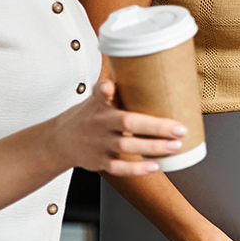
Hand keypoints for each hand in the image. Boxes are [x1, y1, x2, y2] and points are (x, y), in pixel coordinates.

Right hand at [49, 80, 184, 176]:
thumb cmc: (88, 116)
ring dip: (153, 147)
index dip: (104, 90)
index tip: (109, 87)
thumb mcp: (96, 99)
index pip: (100, 94)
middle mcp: (98, 124)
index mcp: (98, 105)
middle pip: (126, 123)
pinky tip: (155, 166)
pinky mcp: (99, 161)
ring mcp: (98, 144)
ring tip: (175, 146)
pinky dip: (137, 169)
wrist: (60, 141)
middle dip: (155, 127)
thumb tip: (147, 71)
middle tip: (179, 129)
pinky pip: (119, 167)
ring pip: (126, 146)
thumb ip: (118, 89)